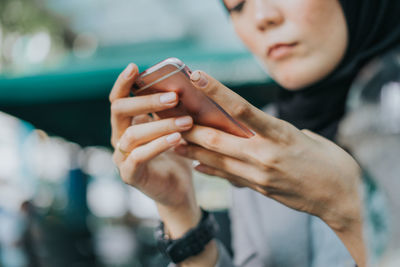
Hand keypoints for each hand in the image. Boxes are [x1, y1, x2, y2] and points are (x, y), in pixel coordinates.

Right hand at [110, 64, 200, 236]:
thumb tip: (181, 84)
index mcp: (127, 124)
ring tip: (187, 121)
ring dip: (161, 125)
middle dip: (146, 101)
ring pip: (132, 135)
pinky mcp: (130, 175)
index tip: (134, 67)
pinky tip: (177, 139)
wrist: (177, 190)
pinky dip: (158, 145)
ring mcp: (122, 157)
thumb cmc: (176, 155)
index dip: (123, 83)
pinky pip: (138, 157)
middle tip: (174, 97)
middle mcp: (120, 138)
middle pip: (120, 111)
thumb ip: (169, 111)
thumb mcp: (173, 127)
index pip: (118, 99)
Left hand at [176, 70, 362, 230]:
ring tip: (174, 142)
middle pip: (219, 140)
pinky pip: (229, 177)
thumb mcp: (306, 137)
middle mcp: (266, 154)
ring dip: (193, 151)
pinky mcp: (260, 189)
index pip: (242, 108)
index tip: (197, 76)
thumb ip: (279, 132)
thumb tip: (261, 129)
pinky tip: (196, 164)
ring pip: (218, 161)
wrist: (341, 199)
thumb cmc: (331, 162)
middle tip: (172, 117)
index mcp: (281, 134)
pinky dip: (211, 169)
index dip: (217, 91)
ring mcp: (260, 175)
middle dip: (193, 129)